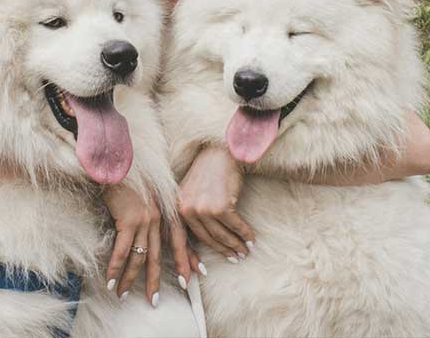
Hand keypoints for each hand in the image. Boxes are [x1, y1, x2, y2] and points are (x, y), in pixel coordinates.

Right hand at [102, 183, 190, 305]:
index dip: (186, 259)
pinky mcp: (128, 220)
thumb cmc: (129, 178)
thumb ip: (152, 213)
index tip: (192, 278)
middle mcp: (158, 218)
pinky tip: (111, 281)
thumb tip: (146, 232)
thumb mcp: (148, 195)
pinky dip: (116, 268)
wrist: (117, 162)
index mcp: (165, 211)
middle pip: (158, 255)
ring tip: (123, 294)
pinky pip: (122, 251)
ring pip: (139, 257)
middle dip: (155, 280)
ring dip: (130, 279)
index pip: (179, 240)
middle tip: (154, 300)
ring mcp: (144, 220)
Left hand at [177, 144, 254, 261]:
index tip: (193, 277)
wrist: (221, 153)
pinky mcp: (221, 207)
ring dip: (237, 245)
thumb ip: (191, 213)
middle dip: (224, 251)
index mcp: (177, 208)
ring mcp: (204, 209)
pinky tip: (252, 239)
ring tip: (245, 250)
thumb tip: (200, 238)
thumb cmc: (208, 172)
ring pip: (223, 236)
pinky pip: (236, 227)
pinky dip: (245, 235)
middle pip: (208, 239)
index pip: (182, 239)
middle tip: (235, 258)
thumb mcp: (190, 193)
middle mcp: (187, 210)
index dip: (187, 260)